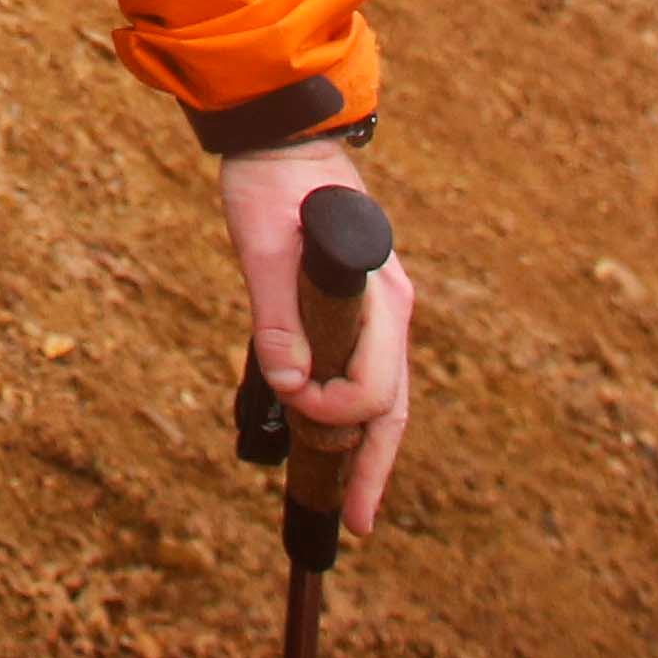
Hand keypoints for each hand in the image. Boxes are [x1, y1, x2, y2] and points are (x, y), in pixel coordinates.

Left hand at [219, 145, 411, 533]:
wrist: (282, 134)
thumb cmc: (271, 184)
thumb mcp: (264, 247)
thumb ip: (277, 314)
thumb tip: (289, 383)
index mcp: (380, 298)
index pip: (373, 389)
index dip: (334, 414)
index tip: (293, 406)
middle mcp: (393, 308)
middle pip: (393, 405)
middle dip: (375, 467)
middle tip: (355, 522)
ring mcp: (382, 307)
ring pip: (387, 393)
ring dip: (369, 448)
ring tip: (353, 498)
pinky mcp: (362, 304)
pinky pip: (370, 370)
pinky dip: (359, 412)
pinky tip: (337, 437)